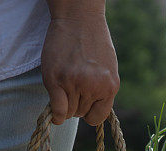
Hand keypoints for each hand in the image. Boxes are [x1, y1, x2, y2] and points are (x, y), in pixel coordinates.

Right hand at [41, 10, 119, 125]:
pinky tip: (55, 110)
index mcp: (110, 85)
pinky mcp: (56, 79)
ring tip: (65, 84)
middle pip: (81, 113)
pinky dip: (56, 114)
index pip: (98, 117)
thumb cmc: (93, 41)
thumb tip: (92, 111)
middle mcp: (94, 86)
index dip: (89, 112)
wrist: (79, 18)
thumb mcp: (107, 68)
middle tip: (72, 86)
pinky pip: (57, 110)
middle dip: (75, 104)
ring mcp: (75, 83)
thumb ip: (102, 89)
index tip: (84, 104)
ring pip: (68, 112)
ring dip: (64, 104)